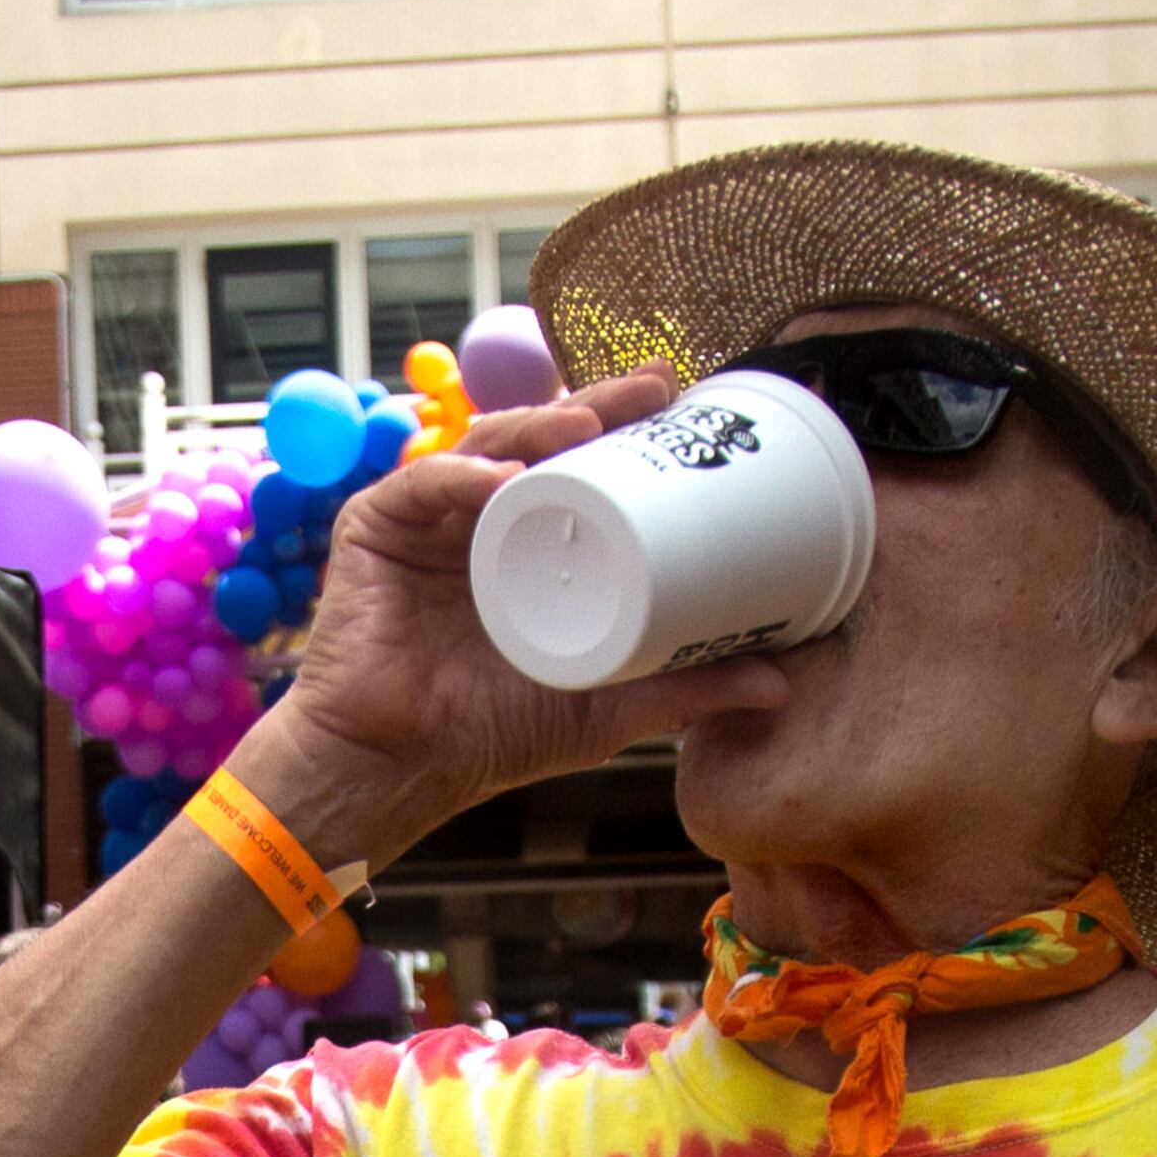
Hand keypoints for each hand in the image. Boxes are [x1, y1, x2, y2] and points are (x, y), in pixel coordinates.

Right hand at [256, 374, 795, 874]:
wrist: (398, 768)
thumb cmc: (491, 734)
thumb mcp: (607, 706)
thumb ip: (685, 690)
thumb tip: (780, 684)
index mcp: (532, 545)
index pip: (582, 468)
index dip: (627, 429)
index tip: (684, 406)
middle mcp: (482, 517)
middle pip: (541, 440)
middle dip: (597, 405)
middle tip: (656, 388)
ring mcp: (429, 519)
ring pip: (486, 448)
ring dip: (537, 428)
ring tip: (587, 426)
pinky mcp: (375, 529)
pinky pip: (421, 486)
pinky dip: (462, 477)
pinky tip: (504, 482)